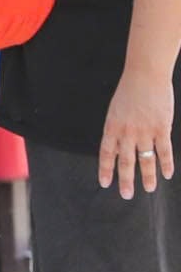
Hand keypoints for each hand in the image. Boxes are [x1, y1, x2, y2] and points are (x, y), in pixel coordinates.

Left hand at [99, 70, 174, 198]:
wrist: (145, 76)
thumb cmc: (129, 91)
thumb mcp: (115, 111)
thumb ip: (117, 130)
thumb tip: (118, 149)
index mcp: (112, 126)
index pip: (106, 153)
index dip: (106, 169)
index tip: (105, 183)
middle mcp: (126, 132)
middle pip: (126, 161)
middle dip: (126, 180)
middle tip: (126, 195)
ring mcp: (144, 131)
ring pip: (146, 159)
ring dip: (148, 176)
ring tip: (149, 189)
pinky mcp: (161, 128)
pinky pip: (163, 150)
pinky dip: (165, 164)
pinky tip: (167, 174)